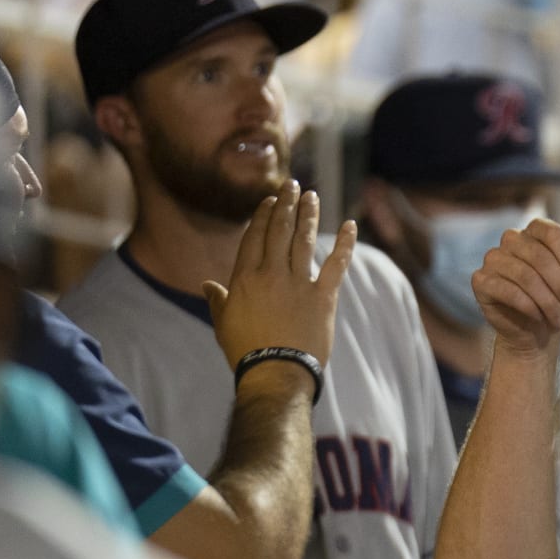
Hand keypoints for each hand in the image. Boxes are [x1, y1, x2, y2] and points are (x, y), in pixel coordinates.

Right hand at [203, 180, 355, 370]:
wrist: (275, 372)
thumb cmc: (246, 351)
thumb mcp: (224, 324)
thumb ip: (219, 300)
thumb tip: (208, 285)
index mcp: (245, 278)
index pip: (255, 237)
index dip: (263, 215)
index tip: (270, 200)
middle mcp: (272, 274)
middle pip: (279, 231)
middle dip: (286, 205)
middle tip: (292, 185)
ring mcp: (299, 283)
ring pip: (304, 240)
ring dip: (309, 215)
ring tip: (312, 196)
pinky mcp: (323, 296)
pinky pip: (336, 264)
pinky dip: (346, 243)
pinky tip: (352, 225)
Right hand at [470, 218, 559, 357]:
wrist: (541, 331)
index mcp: (535, 230)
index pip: (553, 233)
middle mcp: (511, 239)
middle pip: (539, 256)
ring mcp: (493, 258)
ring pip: (525, 276)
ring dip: (548, 301)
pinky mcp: (481, 281)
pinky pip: (506, 291)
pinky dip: (529, 306)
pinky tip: (540, 317)